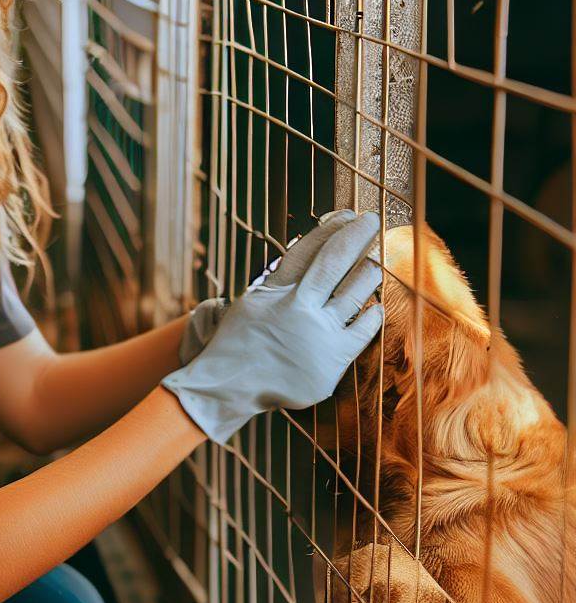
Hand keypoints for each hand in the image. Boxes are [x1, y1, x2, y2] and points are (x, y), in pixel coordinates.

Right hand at [162, 211, 383, 444]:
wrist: (228, 388)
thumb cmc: (238, 346)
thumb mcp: (250, 304)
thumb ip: (278, 285)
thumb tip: (305, 261)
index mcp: (275, 290)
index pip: (308, 249)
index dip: (330, 229)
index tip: (346, 214)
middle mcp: (297, 306)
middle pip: (335, 261)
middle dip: (357, 235)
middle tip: (372, 220)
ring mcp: (317, 332)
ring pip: (355, 291)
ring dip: (368, 272)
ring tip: (373, 264)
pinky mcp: (333, 358)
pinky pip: (364, 328)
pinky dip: (371, 314)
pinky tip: (373, 307)